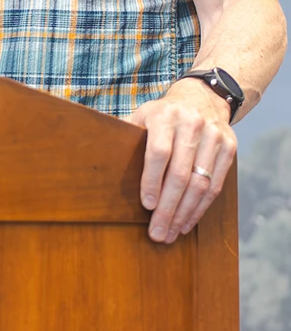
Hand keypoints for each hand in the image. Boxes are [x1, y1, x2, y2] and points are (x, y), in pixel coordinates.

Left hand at [126, 78, 236, 243]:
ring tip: (171, 232)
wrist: (201, 97)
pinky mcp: (229, 147)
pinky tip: (187, 221)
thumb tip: (101, 157)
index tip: (147, 206)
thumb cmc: (163, 114)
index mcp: (164, 115)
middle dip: (168, 207)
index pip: (158, 152)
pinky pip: (216, 185)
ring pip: (201, 184)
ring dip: (185, 213)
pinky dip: (201, 208)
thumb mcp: (142, 115)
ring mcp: (213, 135)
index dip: (152, 180)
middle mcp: (191, 124)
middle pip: (180, 173)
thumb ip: (127, 135)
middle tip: (158, 232)